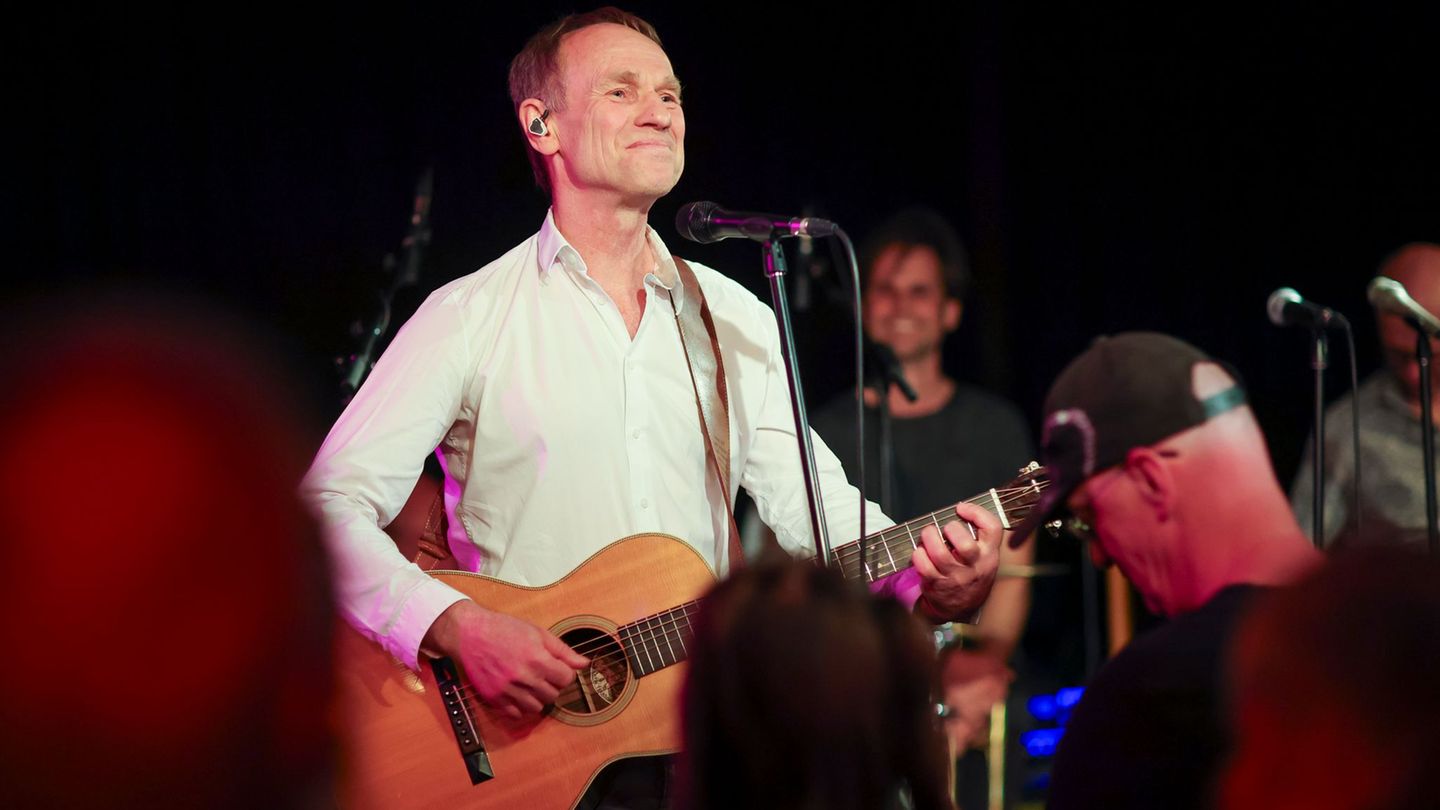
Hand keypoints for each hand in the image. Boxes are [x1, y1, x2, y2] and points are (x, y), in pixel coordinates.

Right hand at [422, 600, 588, 718]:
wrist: (469, 633)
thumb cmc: (503, 628)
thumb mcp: (537, 632)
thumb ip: (562, 650)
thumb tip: (583, 663)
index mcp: (537, 658)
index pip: (566, 679)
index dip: (564, 673)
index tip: (557, 668)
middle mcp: (523, 677)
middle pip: (552, 695)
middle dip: (552, 685)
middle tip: (543, 674)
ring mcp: (507, 690)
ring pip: (536, 708)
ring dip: (537, 698)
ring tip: (531, 684)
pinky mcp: (493, 698)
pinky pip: (516, 714)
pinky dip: (520, 707)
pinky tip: (518, 692)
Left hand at [911, 500, 1001, 620]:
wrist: (961, 607)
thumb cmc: (971, 573)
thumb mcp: (985, 555)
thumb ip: (978, 535)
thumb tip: (960, 509)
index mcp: (989, 554)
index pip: (992, 528)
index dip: (976, 512)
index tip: (961, 508)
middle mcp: (974, 566)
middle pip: (966, 545)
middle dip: (951, 529)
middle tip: (945, 528)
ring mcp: (955, 577)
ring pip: (939, 553)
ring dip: (929, 537)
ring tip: (928, 534)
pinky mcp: (936, 583)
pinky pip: (922, 564)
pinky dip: (918, 554)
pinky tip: (921, 552)